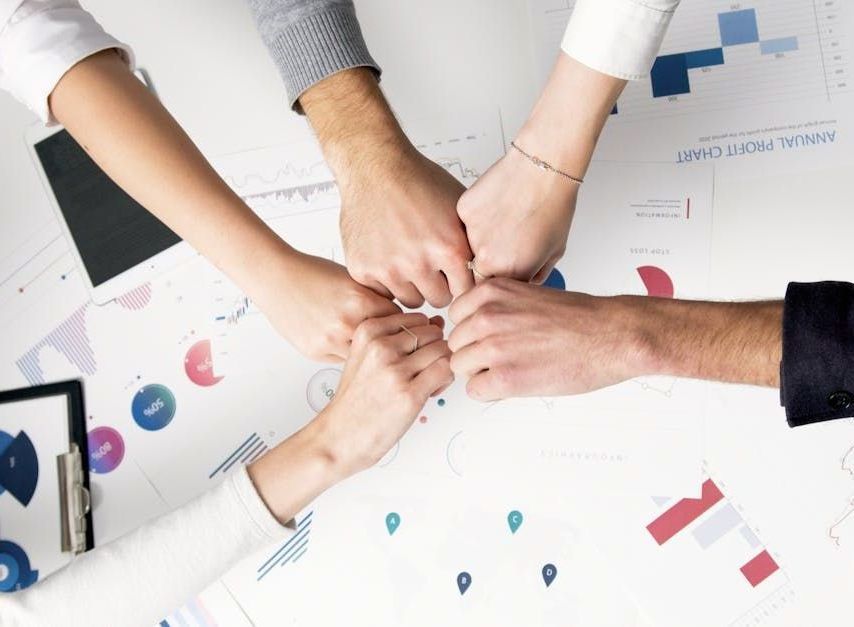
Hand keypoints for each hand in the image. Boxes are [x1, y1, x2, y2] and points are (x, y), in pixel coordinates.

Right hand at [256, 251, 399, 361]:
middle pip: (383, 341)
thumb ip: (376, 297)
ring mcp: (330, 340)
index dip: (400, 321)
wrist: (276, 278)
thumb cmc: (312, 273)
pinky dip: (346, 352)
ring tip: (365, 341)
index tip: (401, 323)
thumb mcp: (353, 278)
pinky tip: (342, 341)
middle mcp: (346, 322)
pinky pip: (343, 360)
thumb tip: (398, 315)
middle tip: (387, 336)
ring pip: (364, 356)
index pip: (399, 320)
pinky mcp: (316, 352)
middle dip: (386, 339)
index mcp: (361, 300)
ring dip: (366, 350)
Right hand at [298, 67, 472, 307]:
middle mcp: (419, 262)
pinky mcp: (363, 269)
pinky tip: (389, 256)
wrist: (375, 167)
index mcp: (449, 248)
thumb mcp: (460, 209)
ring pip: (411, 300)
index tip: (456, 274)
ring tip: (410, 259)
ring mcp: (389, 268)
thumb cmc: (418, 182)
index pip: (466, 291)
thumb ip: (474, 243)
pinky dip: (387, 280)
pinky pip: (383, 293)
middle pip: (439, 300)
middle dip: (438, 286)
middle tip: (431, 266)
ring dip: (413, 286)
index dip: (462, 282)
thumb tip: (492, 268)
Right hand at [311, 312, 453, 476]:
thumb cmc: (356, 399)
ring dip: (442, 366)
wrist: (340, 435)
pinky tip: (430, 391)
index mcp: (368, 331)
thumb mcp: (366, 356)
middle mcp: (381, 346)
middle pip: (433, 333)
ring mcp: (395, 370)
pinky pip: (446, 371)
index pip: (418, 318)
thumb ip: (400, 337)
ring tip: (427, 382)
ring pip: (443, 350)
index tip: (415, 355)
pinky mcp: (410, 394)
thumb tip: (437, 322)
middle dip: (435, 350)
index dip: (424, 336)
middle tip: (424, 371)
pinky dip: (445, 380)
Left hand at [448, 279, 652, 399]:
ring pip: (460, 367)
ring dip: (481, 373)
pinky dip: (491, 391)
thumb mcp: (526, 294)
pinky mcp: (505, 377)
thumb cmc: (578, 318)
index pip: (455, 317)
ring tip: (512, 369)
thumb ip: (495, 307)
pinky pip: (474, 390)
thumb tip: (473, 326)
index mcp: (491, 292)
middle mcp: (486, 316)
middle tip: (505, 358)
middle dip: (475, 354)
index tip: (491, 338)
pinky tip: (515, 383)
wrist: (611, 335)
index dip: (472, 331)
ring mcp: (493, 347)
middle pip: (455, 344)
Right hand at [456, 149, 577, 282]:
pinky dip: (478, 216)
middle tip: (507, 240)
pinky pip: (466, 222)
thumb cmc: (553, 206)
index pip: (493, 290)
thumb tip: (523, 283)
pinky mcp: (463, 212)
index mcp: (509, 274)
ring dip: (482, 238)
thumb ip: (534, 275)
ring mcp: (471, 235)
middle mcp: (486, 259)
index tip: (508, 266)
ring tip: (505, 218)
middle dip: (490, 261)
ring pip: (469, 246)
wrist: (543, 169)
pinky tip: (497, 204)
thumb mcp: (554, 252)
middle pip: (478, 271)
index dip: (501, 279)